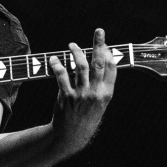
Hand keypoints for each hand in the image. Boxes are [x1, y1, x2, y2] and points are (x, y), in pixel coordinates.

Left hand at [48, 28, 117, 153]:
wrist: (71, 136)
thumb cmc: (86, 117)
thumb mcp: (100, 103)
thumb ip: (101, 85)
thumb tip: (100, 62)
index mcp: (107, 94)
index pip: (111, 68)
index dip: (108, 52)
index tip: (105, 42)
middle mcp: (96, 93)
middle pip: (98, 63)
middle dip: (99, 44)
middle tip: (98, 31)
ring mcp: (81, 94)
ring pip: (80, 66)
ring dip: (76, 52)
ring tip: (72, 45)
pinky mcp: (66, 96)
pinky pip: (62, 75)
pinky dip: (57, 65)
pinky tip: (54, 59)